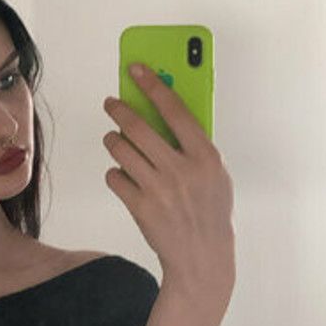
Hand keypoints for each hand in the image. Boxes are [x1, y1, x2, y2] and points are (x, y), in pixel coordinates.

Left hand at [104, 65, 234, 305]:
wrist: (201, 256)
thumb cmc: (209, 210)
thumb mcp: (214, 173)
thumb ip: (193, 144)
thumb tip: (164, 110)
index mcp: (205, 156)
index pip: (174, 108)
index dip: (152, 85)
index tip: (135, 69)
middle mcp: (181, 170)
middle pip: (138, 126)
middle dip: (119, 110)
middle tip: (111, 103)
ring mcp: (159, 189)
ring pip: (120, 150)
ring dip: (113, 141)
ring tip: (115, 141)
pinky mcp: (140, 207)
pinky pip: (114, 177)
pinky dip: (116, 174)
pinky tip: (124, 177)